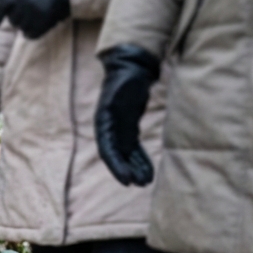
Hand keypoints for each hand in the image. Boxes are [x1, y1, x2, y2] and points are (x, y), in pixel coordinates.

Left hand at [0, 0, 71, 38]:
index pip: (1, 8)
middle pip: (13, 20)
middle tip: (27, 12)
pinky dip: (32, 33)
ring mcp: (34, 15)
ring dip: (26, 25)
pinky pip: (30, 35)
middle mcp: (24, 5)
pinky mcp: (42, 24)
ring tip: (34, 17)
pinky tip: (37, 26)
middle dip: (17, 18)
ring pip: (22, 28)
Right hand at [95, 45, 161, 185]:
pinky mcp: (129, 130)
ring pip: (126, 155)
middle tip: (139, 183)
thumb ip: (119, 102)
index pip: (108, 150)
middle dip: (127, 171)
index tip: (127, 180)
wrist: (131, 69)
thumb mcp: (121, 90)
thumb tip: (114, 113)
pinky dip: (141, 160)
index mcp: (103, 123)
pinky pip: (135, 149)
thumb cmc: (124, 79)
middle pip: (117, 156)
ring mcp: (119, 131)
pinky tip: (149, 172)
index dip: (117, 167)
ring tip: (146, 182)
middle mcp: (109, 130)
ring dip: (135, 169)